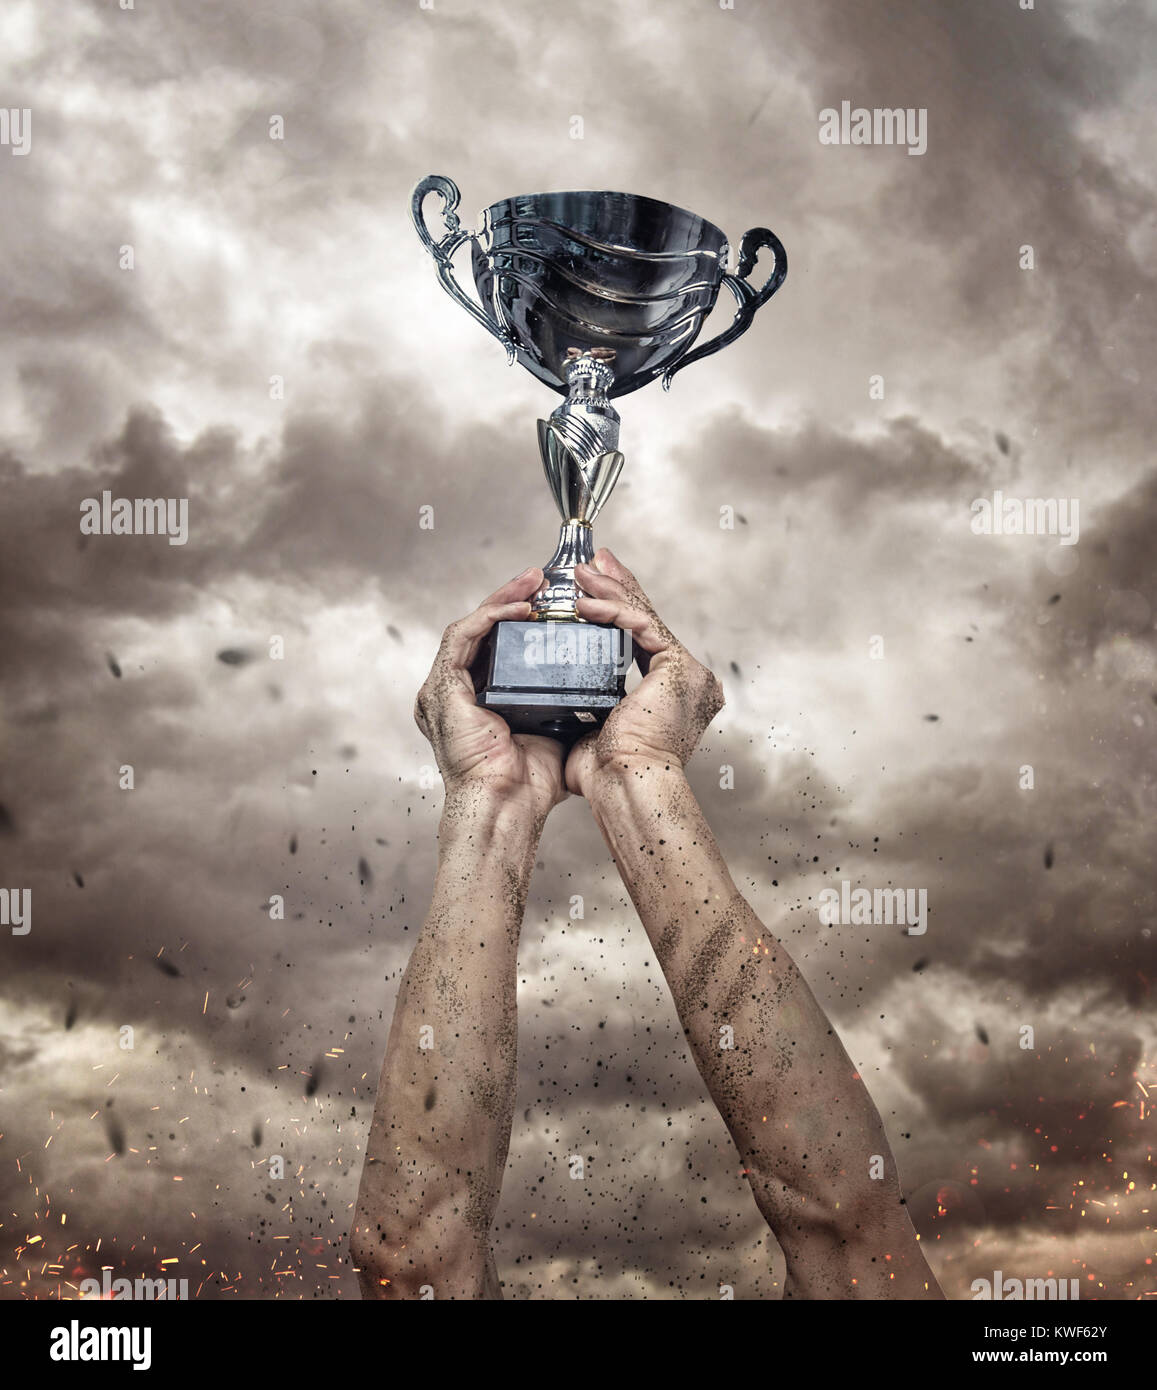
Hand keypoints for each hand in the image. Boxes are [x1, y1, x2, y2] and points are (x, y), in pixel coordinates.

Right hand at [414, 568, 567, 814]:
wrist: (509, 805)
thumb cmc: (529, 783)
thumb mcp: (552, 730)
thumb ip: (562, 705)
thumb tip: (596, 683)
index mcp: (477, 701)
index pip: (497, 645)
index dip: (521, 618)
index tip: (552, 600)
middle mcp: (455, 691)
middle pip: (483, 630)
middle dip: (513, 599)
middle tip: (543, 578)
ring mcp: (444, 688)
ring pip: (473, 625)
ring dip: (504, 599)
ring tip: (534, 581)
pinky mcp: (442, 687)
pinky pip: (463, 637)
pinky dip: (492, 617)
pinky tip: (521, 608)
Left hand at [565, 549, 723, 797]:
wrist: (625, 786)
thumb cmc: (609, 774)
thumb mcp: (596, 729)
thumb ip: (591, 705)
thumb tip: (566, 693)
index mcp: (674, 693)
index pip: (642, 639)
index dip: (616, 610)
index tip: (591, 590)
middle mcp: (689, 679)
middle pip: (646, 620)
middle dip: (616, 587)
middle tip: (593, 563)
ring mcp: (688, 671)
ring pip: (643, 617)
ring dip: (609, 590)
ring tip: (581, 573)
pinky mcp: (678, 665)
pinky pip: (640, 625)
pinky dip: (611, 610)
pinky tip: (585, 602)